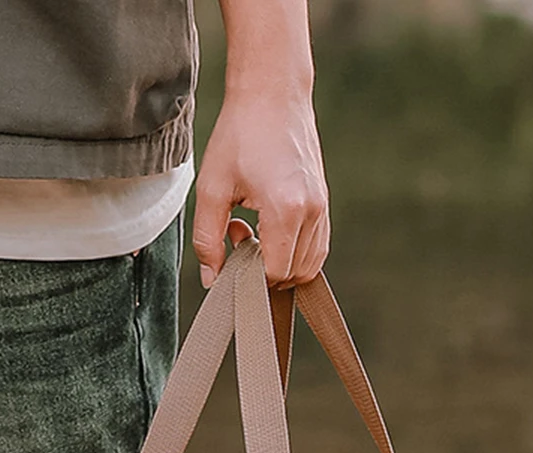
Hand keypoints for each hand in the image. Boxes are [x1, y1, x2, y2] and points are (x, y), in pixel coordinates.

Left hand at [193, 92, 329, 290]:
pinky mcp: (325, 204)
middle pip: (293, 274)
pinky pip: (316, 248)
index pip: (274, 272)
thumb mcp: (211, 188)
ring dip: (279, 261)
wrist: (273, 94)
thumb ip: (207, 240)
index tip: (232, 242)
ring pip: (307, 266)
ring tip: (255, 228)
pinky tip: (271, 227)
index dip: (249, 272)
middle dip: (263, 269)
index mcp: (285, 208)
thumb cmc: (240, 135)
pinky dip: (293, 252)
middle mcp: (312, 212)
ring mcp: (323, 208)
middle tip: (240, 233)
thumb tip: (212, 279)